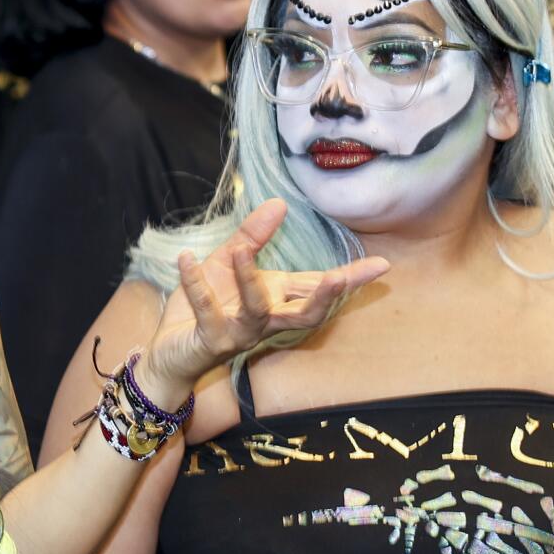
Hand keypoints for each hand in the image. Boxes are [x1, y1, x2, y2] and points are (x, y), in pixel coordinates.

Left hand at [138, 200, 390, 404]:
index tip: (382, 265)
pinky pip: (206, 311)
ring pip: (257, 313)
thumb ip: (253, 236)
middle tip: (338, 279)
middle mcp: (265, 321)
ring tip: (241, 249)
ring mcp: (239, 334)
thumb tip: (279, 203)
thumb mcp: (228, 262)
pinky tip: (186, 259)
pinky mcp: (210, 340)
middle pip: (305, 314)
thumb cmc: (208, 304)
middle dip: (324, 297)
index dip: (350, 278)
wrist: (171, 350)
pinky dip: (195, 284)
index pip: (317, 287)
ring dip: (250, 281)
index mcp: (275, 299)